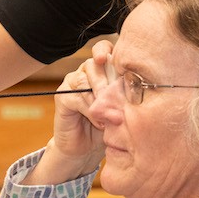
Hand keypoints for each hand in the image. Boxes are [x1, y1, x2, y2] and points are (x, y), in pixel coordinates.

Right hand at [23, 40, 114, 184]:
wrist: (88, 148)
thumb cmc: (110, 125)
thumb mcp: (123, 108)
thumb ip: (126, 95)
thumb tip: (136, 90)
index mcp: (104, 69)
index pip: (103, 49)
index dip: (105, 50)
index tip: (110, 60)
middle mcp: (86, 72)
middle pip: (94, 64)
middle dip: (107, 82)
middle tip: (116, 101)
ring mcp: (73, 82)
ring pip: (83, 79)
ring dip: (99, 97)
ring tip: (110, 116)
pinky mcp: (62, 96)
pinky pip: (75, 95)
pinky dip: (89, 109)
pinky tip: (98, 121)